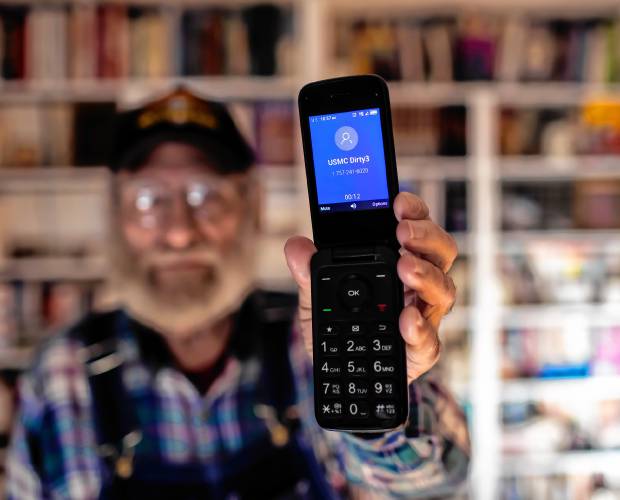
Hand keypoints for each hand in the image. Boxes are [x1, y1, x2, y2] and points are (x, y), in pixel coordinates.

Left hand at [284, 192, 457, 383]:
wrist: (342, 377)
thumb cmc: (339, 331)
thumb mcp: (317, 299)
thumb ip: (309, 274)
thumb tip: (296, 247)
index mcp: (397, 263)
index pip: (416, 228)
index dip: (414, 211)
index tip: (399, 203)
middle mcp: (418, 285)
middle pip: (440, 253)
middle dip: (426, 237)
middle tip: (403, 233)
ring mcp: (423, 317)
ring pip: (444, 290)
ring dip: (427, 275)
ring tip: (406, 268)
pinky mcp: (420, 351)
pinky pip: (430, 339)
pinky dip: (420, 327)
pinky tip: (407, 320)